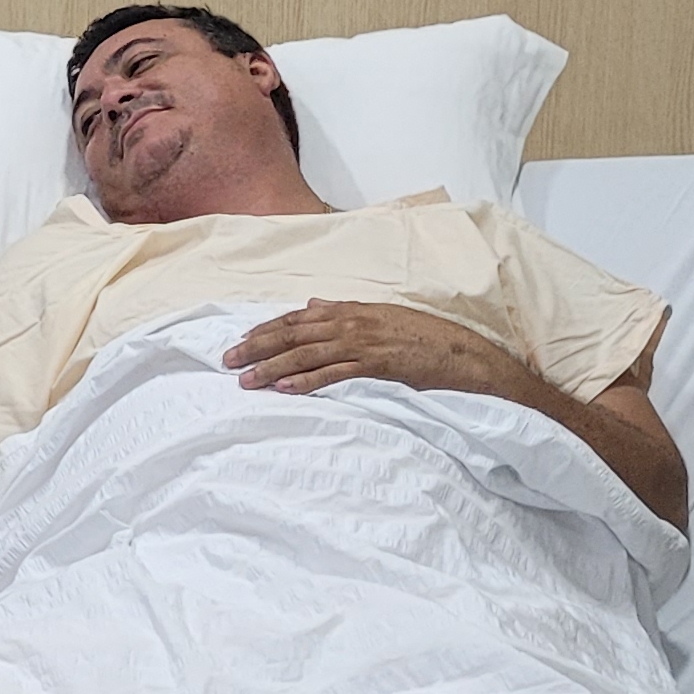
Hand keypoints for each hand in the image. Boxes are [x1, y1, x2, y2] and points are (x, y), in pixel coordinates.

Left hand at [222, 299, 535, 401]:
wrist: (466, 355)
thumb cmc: (426, 338)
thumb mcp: (383, 316)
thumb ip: (345, 310)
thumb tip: (313, 304)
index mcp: (353, 309)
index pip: (299, 317)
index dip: (267, 329)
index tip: (241, 340)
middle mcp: (354, 322)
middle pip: (294, 333)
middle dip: (258, 346)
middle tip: (227, 361)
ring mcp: (365, 343)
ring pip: (308, 354)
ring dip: (273, 367)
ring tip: (246, 380)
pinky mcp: (378, 365)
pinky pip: (335, 373)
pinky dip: (308, 381)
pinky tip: (285, 389)